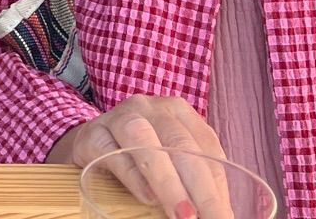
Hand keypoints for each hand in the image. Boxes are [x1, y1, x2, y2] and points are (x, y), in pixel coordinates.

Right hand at [53, 97, 233, 216]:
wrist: (90, 141)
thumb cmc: (138, 155)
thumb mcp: (170, 160)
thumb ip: (190, 179)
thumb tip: (218, 213)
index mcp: (178, 112)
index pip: (206, 147)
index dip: (218, 185)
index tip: (225, 216)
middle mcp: (151, 108)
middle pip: (180, 144)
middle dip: (201, 189)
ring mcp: (119, 117)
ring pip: (146, 142)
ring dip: (168, 183)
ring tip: (184, 215)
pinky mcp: (93, 135)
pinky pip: (114, 154)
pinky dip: (134, 178)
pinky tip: (148, 199)